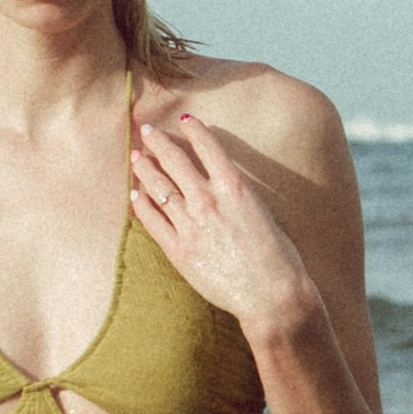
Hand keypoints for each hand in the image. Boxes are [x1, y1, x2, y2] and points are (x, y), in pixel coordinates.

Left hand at [129, 112, 311, 330]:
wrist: (271, 294)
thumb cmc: (277, 257)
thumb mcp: (262, 213)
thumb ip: (237, 196)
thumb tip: (222, 186)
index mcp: (234, 186)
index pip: (208, 147)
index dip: (194, 130)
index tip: (185, 119)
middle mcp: (208, 200)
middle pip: (175, 161)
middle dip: (158, 142)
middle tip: (146, 130)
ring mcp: (190, 224)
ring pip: (159, 187)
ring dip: (144, 168)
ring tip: (135, 156)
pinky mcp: (178, 250)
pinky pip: (152, 221)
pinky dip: (142, 205)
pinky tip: (136, 195)